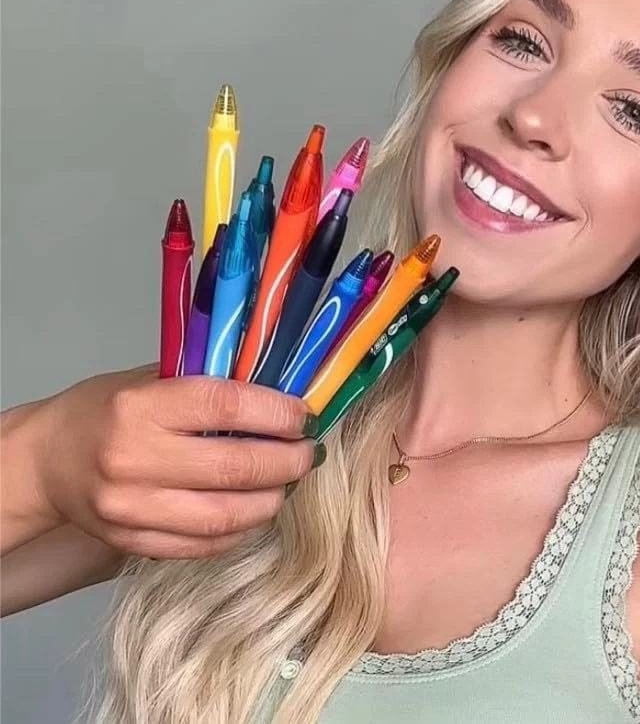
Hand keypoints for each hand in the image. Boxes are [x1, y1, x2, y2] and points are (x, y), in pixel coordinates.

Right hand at [31, 364, 321, 558]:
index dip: (277, 412)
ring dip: (270, 501)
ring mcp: (131, 509)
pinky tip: (254, 510)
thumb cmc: (106, 410)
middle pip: (234, 468)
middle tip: (308, 453)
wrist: (45, 460)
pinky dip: (239, 529)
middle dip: (287, 462)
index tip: (304, 416)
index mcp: (140, 407)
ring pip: (224, 516)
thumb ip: (208, 385)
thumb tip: (279, 393)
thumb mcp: (150, 380)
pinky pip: (202, 545)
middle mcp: (133, 460)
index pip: (226, 406)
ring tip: (287, 483)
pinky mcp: (132, 544)